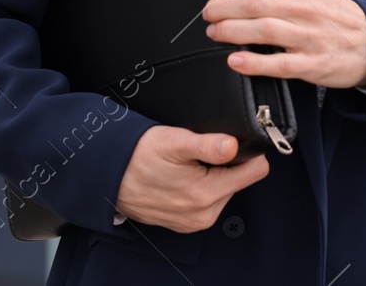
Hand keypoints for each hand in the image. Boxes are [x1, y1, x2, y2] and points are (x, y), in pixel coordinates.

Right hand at [113, 126, 268, 231]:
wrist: (109, 176)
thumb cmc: (138, 156)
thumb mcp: (174, 142)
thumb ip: (208, 145)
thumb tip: (233, 145)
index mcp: (206, 195)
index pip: (256, 171)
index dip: (249, 152)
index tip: (233, 144)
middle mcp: (204, 214)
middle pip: (240, 180)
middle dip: (226, 165)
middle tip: (201, 153)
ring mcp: (194, 221)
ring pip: (224, 190)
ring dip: (213, 176)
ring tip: (188, 165)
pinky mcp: (185, 223)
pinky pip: (208, 201)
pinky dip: (200, 188)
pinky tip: (183, 177)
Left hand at [200, 0, 365, 88]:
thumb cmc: (336, 11)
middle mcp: (303, 8)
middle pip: (255, 2)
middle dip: (223, 5)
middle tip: (207, 11)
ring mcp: (307, 37)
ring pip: (263, 30)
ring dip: (232, 30)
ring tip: (213, 32)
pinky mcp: (310, 64)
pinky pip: (279, 64)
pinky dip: (254, 63)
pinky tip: (235, 60)